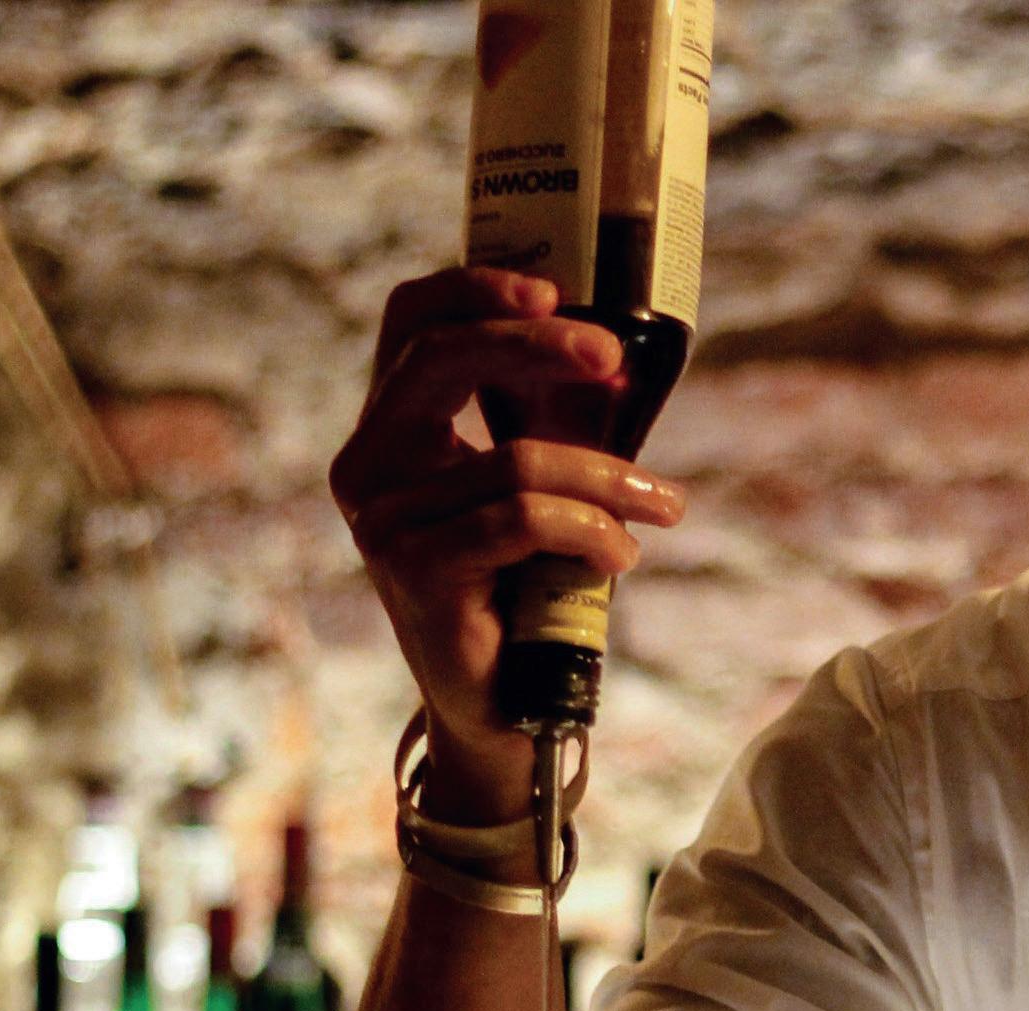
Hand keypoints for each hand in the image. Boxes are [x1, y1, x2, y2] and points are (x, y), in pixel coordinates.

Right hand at [329, 266, 690, 820]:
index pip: (410, 321)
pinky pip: (523, 519)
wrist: (500, 704)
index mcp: (390, 429)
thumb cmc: (522, 587)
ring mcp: (381, 518)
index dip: (476, 287)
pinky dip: (592, 532)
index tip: (555, 290)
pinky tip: (621, 558)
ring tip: (660, 508)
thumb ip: (545, 421)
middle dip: (542, 345)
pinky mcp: (413, 569)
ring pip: (514, 459)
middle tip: (615, 363)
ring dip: (608, 479)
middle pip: (444, 357)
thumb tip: (612, 361)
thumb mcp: (531, 485)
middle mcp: (368, 465)